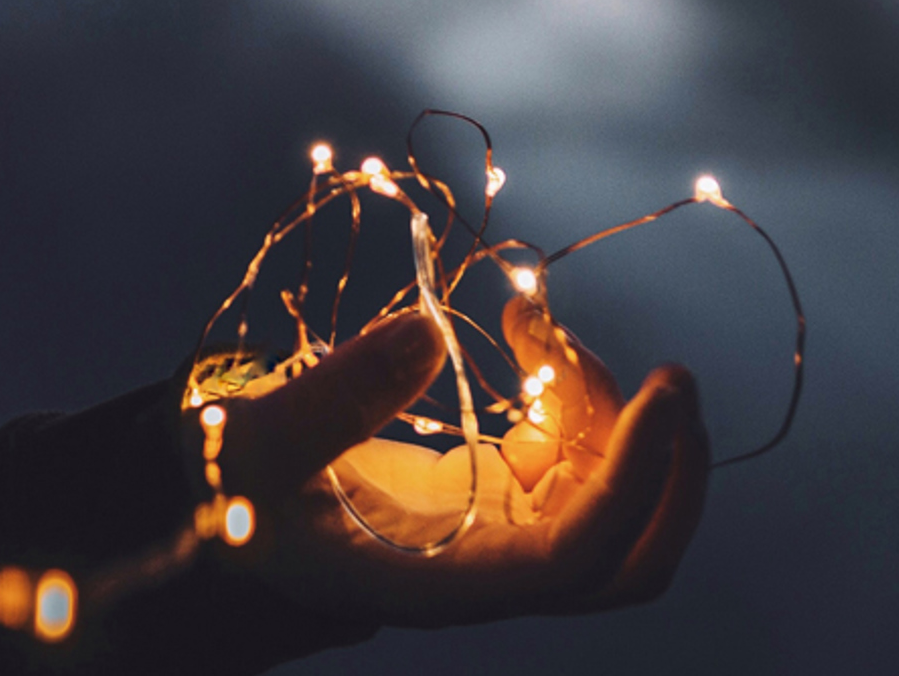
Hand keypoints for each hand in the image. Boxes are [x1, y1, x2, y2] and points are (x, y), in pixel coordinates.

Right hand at [182, 301, 708, 632]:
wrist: (228, 493)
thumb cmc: (229, 486)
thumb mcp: (251, 446)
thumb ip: (330, 401)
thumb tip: (428, 336)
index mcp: (437, 579)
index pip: (571, 560)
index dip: (634, 484)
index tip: (665, 390)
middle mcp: (484, 564)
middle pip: (627, 553)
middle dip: (669, 470)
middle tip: (668, 376)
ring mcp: (497, 525)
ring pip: (604, 483)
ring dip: (601, 397)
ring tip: (532, 319)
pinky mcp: (492, 484)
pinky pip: (568, 444)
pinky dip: (567, 384)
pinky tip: (527, 330)